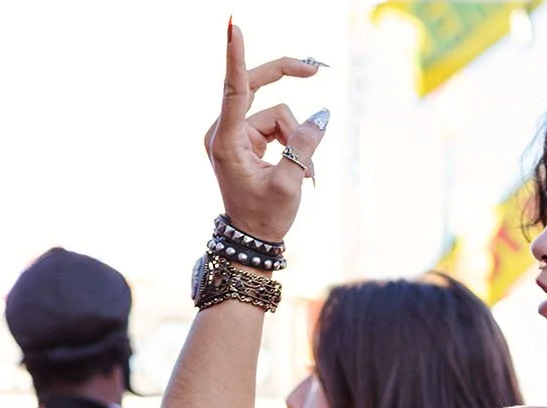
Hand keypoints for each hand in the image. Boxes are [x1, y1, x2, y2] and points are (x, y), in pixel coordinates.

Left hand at [205, 23, 325, 243]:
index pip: (234, 89)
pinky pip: (277, 125)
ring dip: (296, 139)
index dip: (237, 57)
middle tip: (314, 70)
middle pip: (256, 87)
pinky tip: (297, 168)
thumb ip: (305, 146)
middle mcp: (225, 131)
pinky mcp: (245, 138)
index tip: (233, 28)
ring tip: (304, 173)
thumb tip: (322, 115)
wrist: (251, 239)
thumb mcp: (289, 184)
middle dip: (286, 80)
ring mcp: (235, 133)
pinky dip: (292, 143)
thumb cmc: (265, 217)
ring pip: (277, 114)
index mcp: (226, 141)